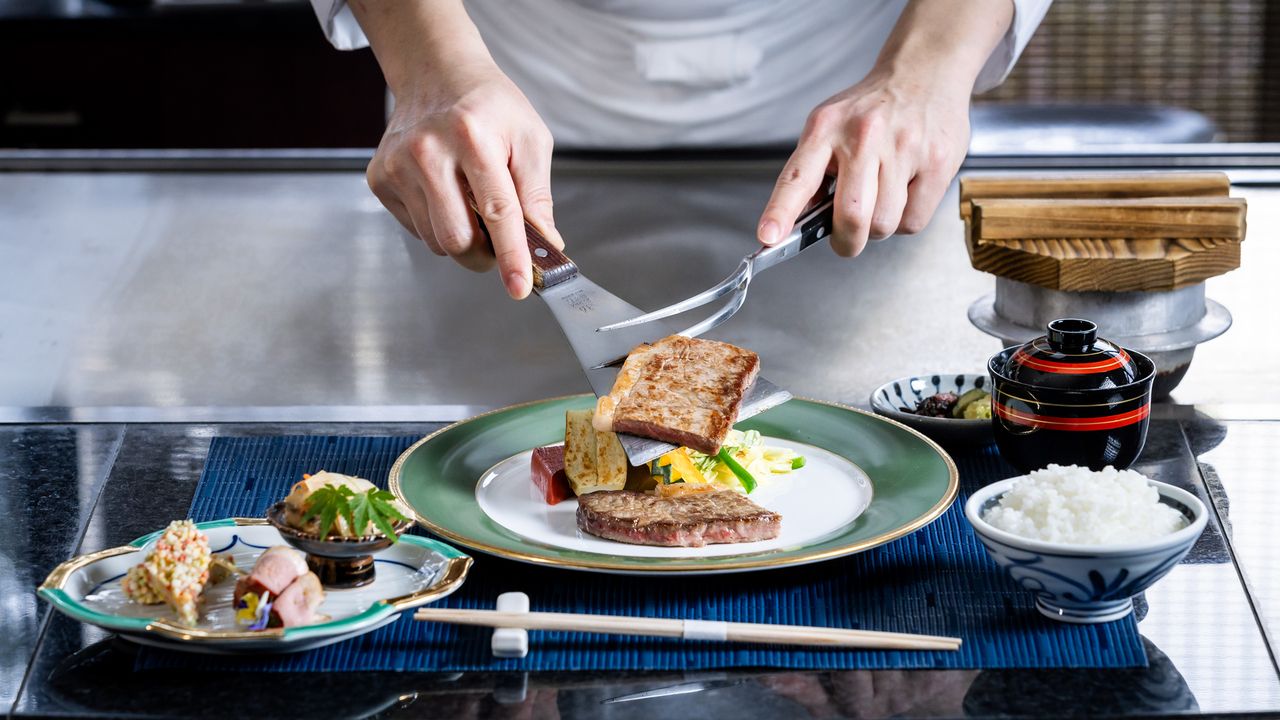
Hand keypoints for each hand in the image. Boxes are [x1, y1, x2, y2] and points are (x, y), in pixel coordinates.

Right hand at [367, 60, 561, 299]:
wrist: (438, 74)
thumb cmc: (489, 106)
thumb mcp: (530, 139)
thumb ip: (537, 196)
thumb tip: (545, 245)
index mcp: (471, 136)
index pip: (496, 212)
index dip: (511, 256)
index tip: (519, 287)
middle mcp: (427, 151)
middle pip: (458, 239)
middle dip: (485, 254)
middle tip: (499, 241)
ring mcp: (397, 165)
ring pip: (436, 241)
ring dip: (462, 236)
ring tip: (470, 201)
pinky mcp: (380, 178)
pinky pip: (416, 229)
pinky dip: (437, 223)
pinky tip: (445, 192)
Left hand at [756, 68, 969, 256]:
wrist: (925, 70)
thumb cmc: (872, 109)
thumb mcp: (829, 126)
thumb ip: (812, 172)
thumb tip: (800, 223)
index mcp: (826, 128)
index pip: (797, 177)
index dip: (781, 212)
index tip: (768, 237)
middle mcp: (863, 136)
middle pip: (852, 216)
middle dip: (846, 241)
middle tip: (846, 238)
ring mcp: (904, 147)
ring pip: (883, 224)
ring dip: (877, 227)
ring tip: (880, 198)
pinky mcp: (937, 162)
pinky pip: (913, 220)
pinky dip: (905, 219)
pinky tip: (905, 191)